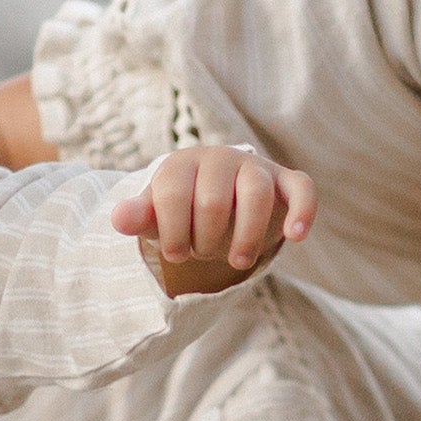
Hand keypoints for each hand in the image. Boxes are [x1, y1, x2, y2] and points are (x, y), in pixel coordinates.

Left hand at [109, 143, 315, 292]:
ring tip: (237, 263)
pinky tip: (296, 236)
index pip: (174, 196)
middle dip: (206, 240)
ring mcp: (255, 167)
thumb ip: (139, 216)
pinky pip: (301, 188)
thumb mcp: (156, 215)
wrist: (216, 197)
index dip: (173, 235)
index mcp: (183, 163)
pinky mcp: (285, 180)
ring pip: (256, 194)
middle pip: (214, 202)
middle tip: (203, 253)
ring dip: (246, 236)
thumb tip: (119, 219)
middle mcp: (220, 158)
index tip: (175, 254)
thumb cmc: (182, 210)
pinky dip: (302, 211)